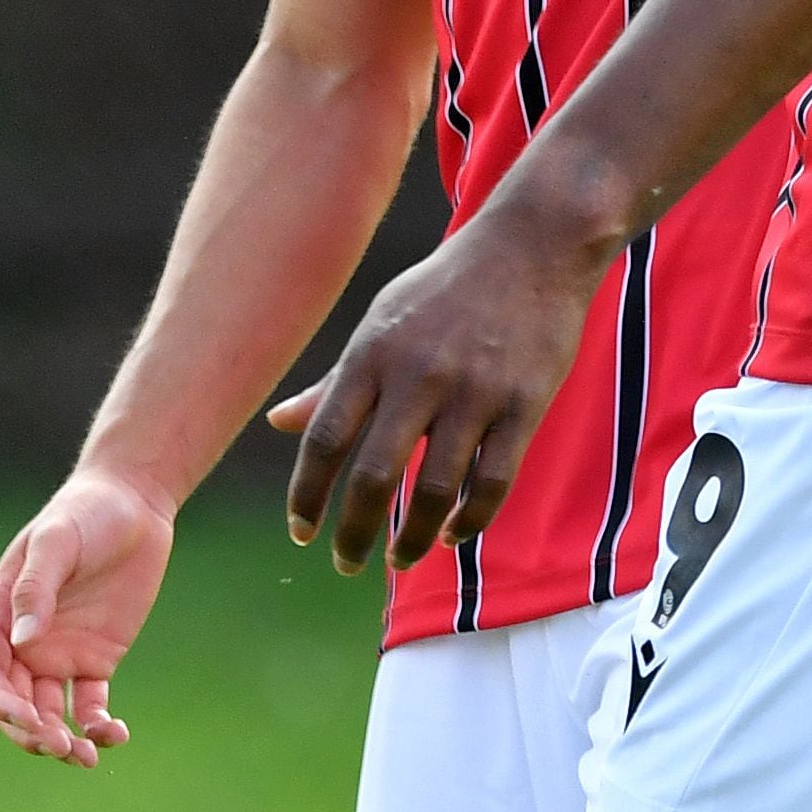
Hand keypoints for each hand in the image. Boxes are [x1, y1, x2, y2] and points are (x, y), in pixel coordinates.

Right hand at [0, 470, 171, 767]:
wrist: (134, 502)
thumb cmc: (86, 512)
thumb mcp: (57, 541)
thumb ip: (37, 588)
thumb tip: (23, 643)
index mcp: (0, 612)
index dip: (1, 703)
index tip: (29, 720)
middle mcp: (24, 641)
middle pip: (14, 703)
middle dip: (31, 731)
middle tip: (61, 746)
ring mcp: (59, 653)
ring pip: (48, 713)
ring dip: (61, 739)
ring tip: (86, 756)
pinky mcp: (96, 659)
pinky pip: (89, 705)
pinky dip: (96, 726)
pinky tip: (114, 734)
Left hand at [272, 195, 601, 573]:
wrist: (533, 246)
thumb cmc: (445, 289)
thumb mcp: (382, 321)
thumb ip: (335, 380)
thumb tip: (278, 422)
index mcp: (373, 351)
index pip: (325, 437)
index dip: (307, 494)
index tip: (301, 532)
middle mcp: (418, 373)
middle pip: (372, 474)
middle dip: (351, 532)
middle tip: (344, 564)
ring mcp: (474, 390)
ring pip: (433, 489)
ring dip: (411, 538)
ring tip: (398, 558)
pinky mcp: (524, 404)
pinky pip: (491, 481)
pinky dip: (469, 519)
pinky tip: (452, 533)